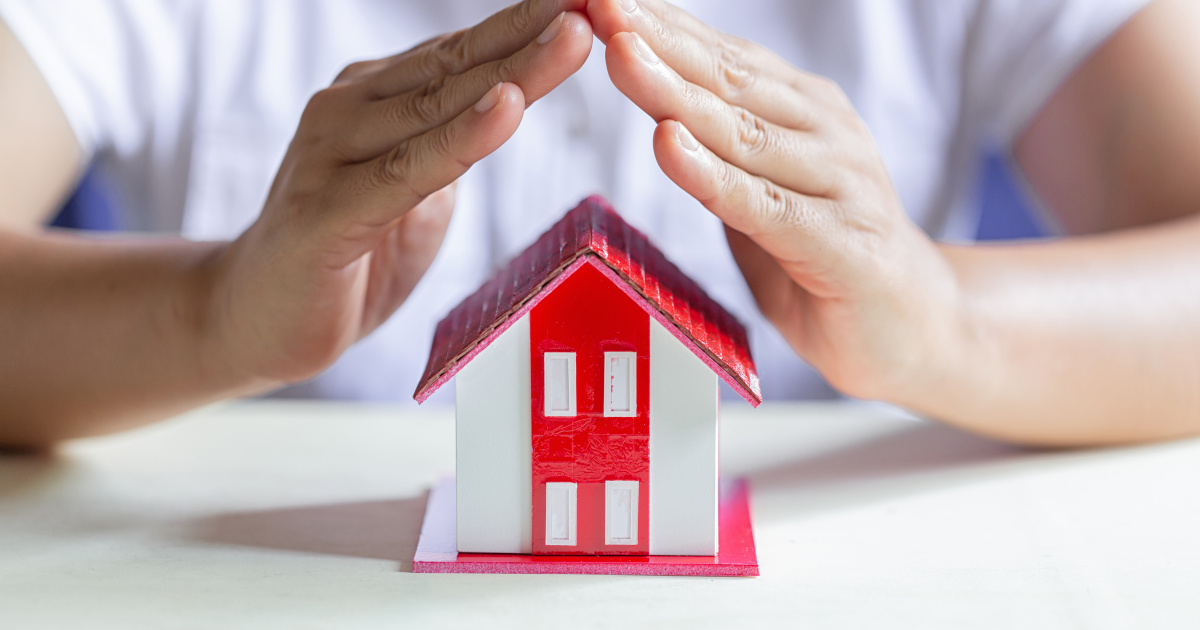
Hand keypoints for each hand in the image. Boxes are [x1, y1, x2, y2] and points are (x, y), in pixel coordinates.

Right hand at [210, 1, 593, 384]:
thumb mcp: (412, 192)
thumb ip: (448, 147)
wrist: (256, 317)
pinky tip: (504, 111)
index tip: (587, 0)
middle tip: (592, 1)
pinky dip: (459, 141)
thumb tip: (504, 107)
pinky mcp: (324, 213)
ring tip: (570, 37)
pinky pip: (405, 173)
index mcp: (374, 101)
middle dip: (532, 32)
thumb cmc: (344, 254)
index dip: (527, 25)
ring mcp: (330, 156)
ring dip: (512, 72)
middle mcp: (348, 111)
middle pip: (456, 67)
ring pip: (436, 109)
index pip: (462, 55)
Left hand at [588, 0, 965, 402]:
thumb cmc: (826, 257)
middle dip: (657, 39)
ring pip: (741, 132)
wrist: (917, 328)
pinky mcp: (840, 243)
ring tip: (621, 55)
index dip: (661, 25)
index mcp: (804, 111)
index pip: (723, 57)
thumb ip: (721, 155)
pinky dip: (711, 175)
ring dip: (674, 91)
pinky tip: (668, 145)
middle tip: (602, 3)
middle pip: (727, 79)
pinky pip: (763, 205)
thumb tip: (656, 114)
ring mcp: (839, 183)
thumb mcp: (763, 194)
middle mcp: (825, 132)